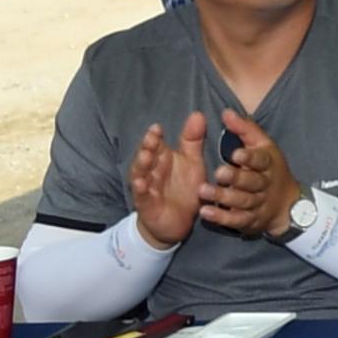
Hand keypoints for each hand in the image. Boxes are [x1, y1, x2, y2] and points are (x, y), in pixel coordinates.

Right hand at [128, 113, 208, 245]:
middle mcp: (152, 171)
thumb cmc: (182, 189)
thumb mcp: (192, 163)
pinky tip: (141, 184)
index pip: (156, 145)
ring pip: (140, 174)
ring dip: (141, 165)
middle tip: (152, 137)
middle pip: (146, 156)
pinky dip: (140, 190)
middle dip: (147, 147)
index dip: (155, 136)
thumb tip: (197, 114)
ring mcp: (147, 188)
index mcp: (162, 159)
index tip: (157, 127)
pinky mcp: (147, 205)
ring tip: (145, 155)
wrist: (176, 223)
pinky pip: (142, 196)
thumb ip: (193, 140)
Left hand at [194, 109, 303, 236]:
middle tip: (219, 173)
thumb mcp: (263, 146)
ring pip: (243, 201)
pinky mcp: (250, 220)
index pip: (261, 160)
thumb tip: (226, 112)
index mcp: (268, 163)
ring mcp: (259, 204)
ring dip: (223, 197)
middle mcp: (265, 184)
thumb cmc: (269, 170)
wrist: (287, 205)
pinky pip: (236, 220)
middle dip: (236, 178)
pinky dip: (221, 217)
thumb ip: (245, 129)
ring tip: (203, 191)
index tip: (235, 154)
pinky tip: (205, 212)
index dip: (250, 158)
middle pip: (252, 182)